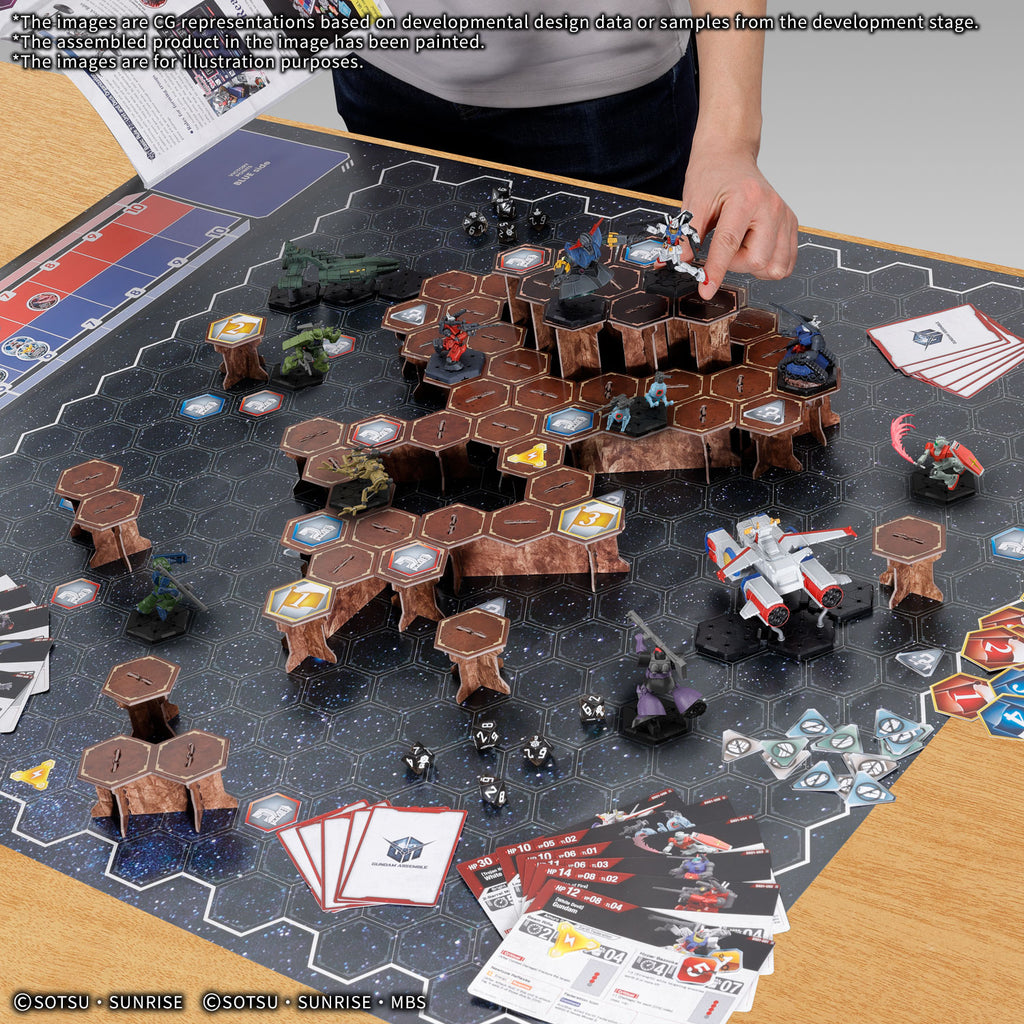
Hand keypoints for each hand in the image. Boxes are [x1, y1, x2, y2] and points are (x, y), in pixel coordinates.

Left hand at [681, 142, 797, 299]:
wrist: (729, 157)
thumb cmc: (712, 176)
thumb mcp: (692, 203)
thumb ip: (687, 235)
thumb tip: (682, 262)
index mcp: (746, 198)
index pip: (729, 244)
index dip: (716, 271)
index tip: (706, 289)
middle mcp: (771, 206)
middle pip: (758, 260)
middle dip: (735, 265)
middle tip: (723, 249)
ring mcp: (785, 216)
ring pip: (775, 266)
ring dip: (753, 266)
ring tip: (740, 246)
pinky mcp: (791, 224)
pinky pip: (786, 262)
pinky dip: (768, 264)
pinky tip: (753, 249)